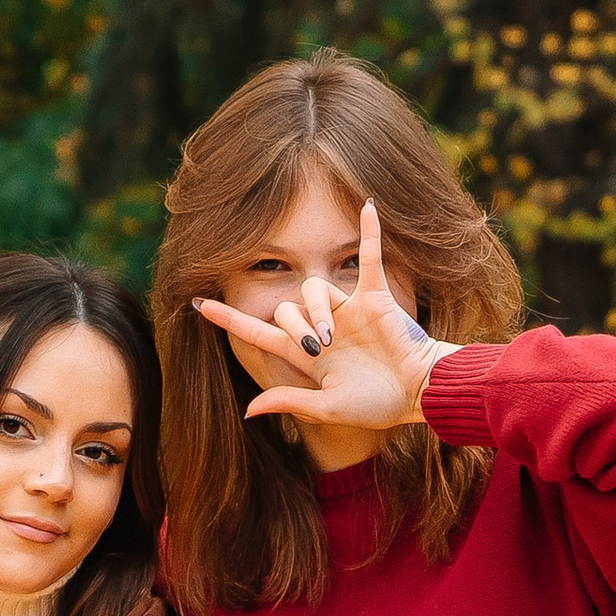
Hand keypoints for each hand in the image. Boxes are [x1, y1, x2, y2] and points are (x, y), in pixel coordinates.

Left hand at [193, 202, 446, 434]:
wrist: (419, 391)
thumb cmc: (377, 405)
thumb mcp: (327, 408)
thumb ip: (289, 402)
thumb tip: (247, 411)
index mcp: (307, 356)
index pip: (258, 332)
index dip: (229, 319)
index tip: (197, 305)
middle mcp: (323, 328)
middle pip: (285, 309)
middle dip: (294, 328)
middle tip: (318, 349)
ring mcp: (349, 310)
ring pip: (315, 289)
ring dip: (318, 312)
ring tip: (333, 336)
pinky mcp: (375, 297)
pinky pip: (369, 258)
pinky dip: (370, 233)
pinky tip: (367, 205)